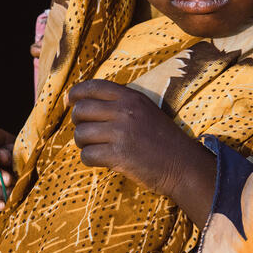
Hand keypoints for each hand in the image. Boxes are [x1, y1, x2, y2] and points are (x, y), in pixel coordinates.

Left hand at [67, 80, 215, 226]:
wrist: (183, 165)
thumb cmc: (161, 139)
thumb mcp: (144, 110)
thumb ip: (118, 103)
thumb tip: (79, 102)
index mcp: (130, 97)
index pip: (92, 87)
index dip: (75, 94)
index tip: (69, 102)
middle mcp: (124, 111)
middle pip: (81, 110)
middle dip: (78, 122)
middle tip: (87, 132)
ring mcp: (121, 133)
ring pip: (80, 134)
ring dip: (83, 143)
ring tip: (95, 148)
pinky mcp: (119, 155)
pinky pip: (87, 155)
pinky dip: (89, 159)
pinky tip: (101, 160)